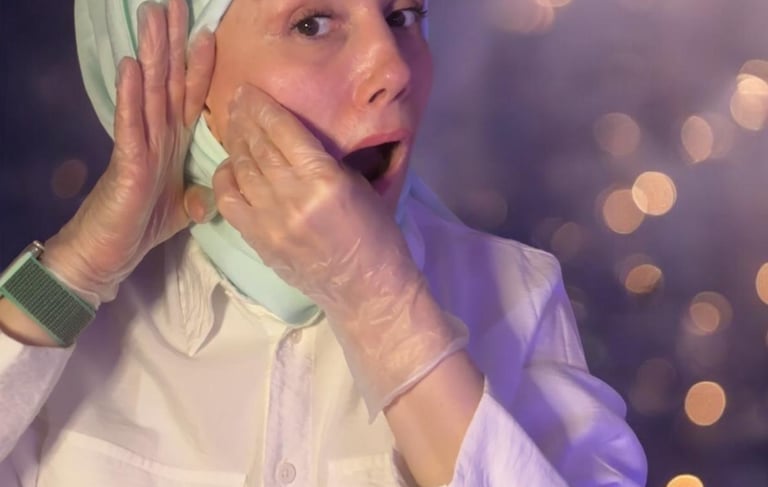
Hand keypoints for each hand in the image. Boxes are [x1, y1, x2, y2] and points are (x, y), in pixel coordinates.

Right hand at [43, 0, 215, 303]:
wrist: (108, 254)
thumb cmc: (140, 226)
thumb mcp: (183, 209)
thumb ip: (199, 195)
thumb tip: (214, 195)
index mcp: (171, 142)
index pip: (188, 97)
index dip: (199, 66)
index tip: (208, 34)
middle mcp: (156, 136)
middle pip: (167, 80)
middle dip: (171, 42)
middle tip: (171, 3)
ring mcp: (140, 145)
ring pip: (148, 92)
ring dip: (151, 54)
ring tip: (151, 16)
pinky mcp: (127, 163)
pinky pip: (130, 125)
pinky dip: (130, 96)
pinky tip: (131, 68)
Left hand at [213, 85, 419, 319]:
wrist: (367, 289)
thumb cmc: (377, 235)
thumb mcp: (359, 186)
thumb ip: (324, 161)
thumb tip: (293, 139)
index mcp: (324, 179)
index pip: (283, 132)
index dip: (263, 107)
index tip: (249, 91)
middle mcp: (292, 197)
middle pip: (258, 146)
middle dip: (244, 119)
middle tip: (236, 100)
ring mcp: (271, 221)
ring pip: (243, 170)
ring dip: (235, 143)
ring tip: (232, 124)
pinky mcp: (260, 241)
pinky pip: (231, 202)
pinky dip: (226, 179)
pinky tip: (229, 165)